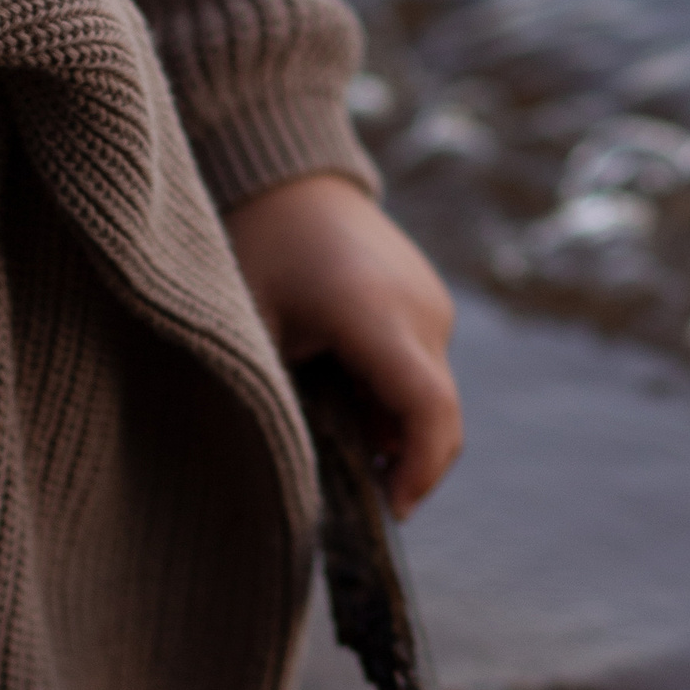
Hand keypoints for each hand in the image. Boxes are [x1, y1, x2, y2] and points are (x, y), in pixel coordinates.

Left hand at [225, 171, 462, 513]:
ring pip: (431, 395)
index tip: (392, 512)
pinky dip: (393, 397)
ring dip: (394, 428)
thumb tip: (299, 478)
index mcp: (376, 315)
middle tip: (353, 491)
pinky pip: (423, 367)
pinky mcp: (430, 300)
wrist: (287, 178)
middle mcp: (421, 310)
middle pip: (435, 415)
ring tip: (332, 425)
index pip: (429, 411)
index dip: (420, 472)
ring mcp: (432, 303)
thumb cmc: (256, 250)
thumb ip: (281, 400)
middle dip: (405, 463)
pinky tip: (342, 389)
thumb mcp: (253, 331)